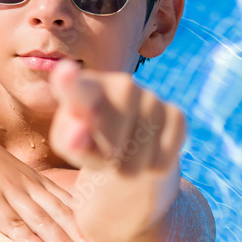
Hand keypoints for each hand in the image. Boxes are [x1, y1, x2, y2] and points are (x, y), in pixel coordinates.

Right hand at [0, 132, 103, 241]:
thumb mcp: (11, 173)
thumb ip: (30, 189)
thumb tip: (50, 207)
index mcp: (35, 180)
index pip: (68, 203)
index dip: (88, 223)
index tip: (107, 240)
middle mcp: (28, 186)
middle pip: (62, 214)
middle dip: (83, 236)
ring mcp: (10, 194)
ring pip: (42, 221)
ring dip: (63, 241)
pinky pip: (12, 223)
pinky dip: (28, 238)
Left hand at [48, 60, 184, 177]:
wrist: (132, 148)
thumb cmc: (90, 142)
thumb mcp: (70, 144)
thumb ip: (68, 140)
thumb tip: (78, 135)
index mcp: (87, 88)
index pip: (78, 88)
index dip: (70, 82)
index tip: (65, 73)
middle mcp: (122, 85)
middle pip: (110, 138)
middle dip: (105, 156)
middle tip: (104, 152)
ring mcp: (152, 98)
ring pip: (135, 158)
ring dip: (127, 167)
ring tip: (124, 153)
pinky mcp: (176, 116)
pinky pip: (159, 161)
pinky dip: (149, 168)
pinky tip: (146, 152)